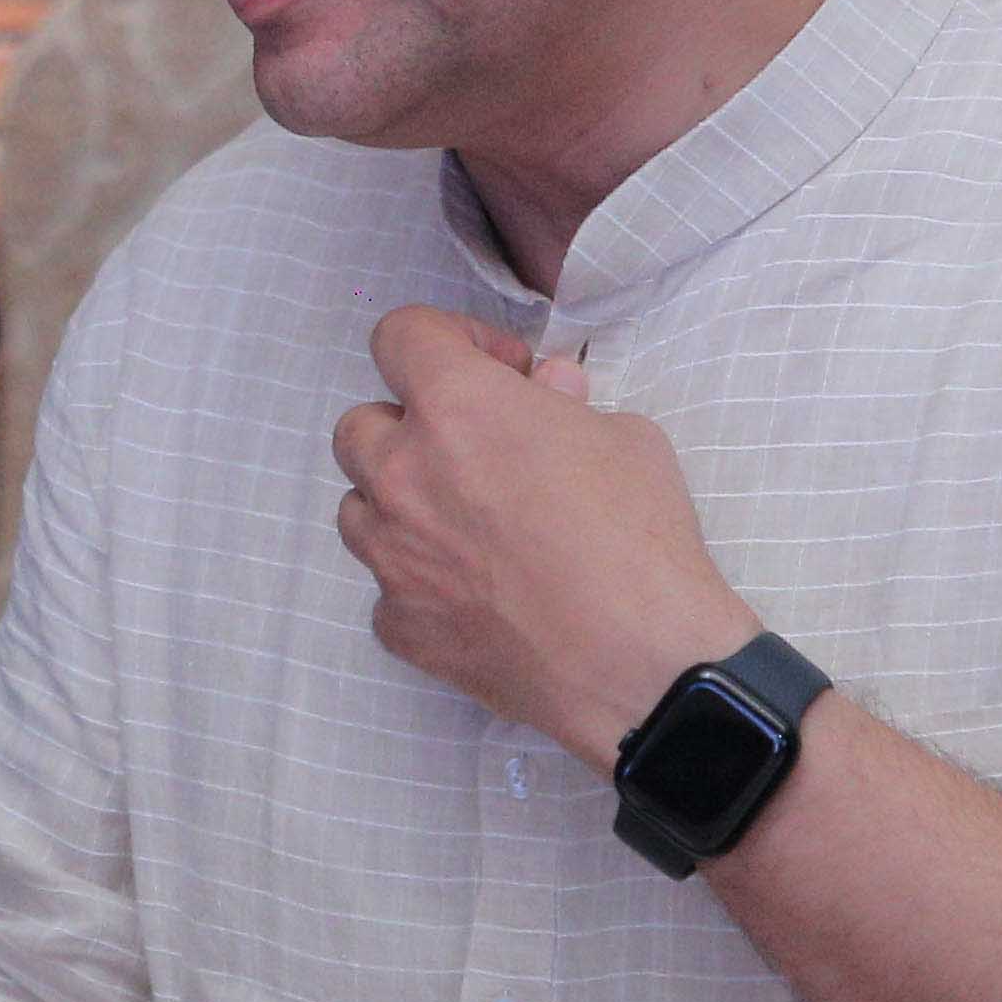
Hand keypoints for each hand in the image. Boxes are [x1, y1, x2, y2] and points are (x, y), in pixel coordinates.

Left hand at [329, 306, 742, 761]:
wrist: (643, 665)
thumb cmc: (640, 539)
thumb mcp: (624, 438)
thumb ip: (564, 406)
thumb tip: (545, 390)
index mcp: (455, 408)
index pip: (401, 336)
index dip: (446, 338)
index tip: (494, 368)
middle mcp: (402, 475)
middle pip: (359, 427)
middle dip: (410, 429)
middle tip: (473, 452)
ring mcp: (392, 556)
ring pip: (358, 509)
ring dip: (401, 504)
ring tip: (467, 524)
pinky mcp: (399, 625)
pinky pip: (388, 589)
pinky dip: (421, 583)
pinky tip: (478, 595)